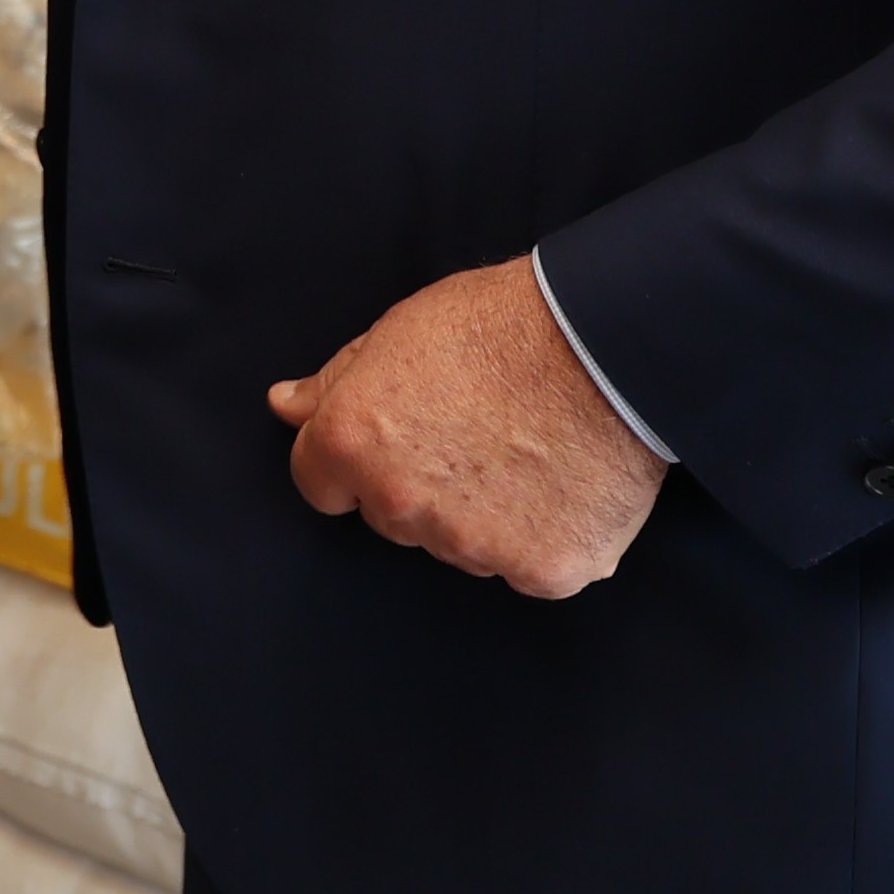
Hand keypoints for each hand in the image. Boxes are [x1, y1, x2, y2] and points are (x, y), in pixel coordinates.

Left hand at [270, 261, 664, 599]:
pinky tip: (565, 484)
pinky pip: (527, 566)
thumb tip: (285, 408)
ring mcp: (472, 545)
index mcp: (352, 444)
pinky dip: (544, 537)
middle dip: (421, 486)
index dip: (358, 460)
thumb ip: (335, 384)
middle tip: (476, 432)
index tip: (398, 438)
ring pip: (461, 545)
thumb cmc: (500, 323)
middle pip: (393, 517)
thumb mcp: (397, 332)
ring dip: (483, 515)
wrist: (608, 341)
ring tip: (528, 451)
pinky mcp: (542, 570)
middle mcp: (401, 505)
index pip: (321, 484)